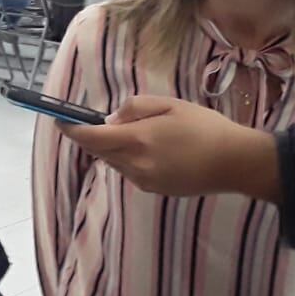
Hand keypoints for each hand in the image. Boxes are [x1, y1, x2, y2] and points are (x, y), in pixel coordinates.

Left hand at [57, 96, 280, 200]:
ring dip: (113, 149)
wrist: (235, 162)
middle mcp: (135, 165)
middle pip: (99, 152)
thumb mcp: (169, 105)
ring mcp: (143, 181)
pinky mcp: (153, 190)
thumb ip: (134, 109)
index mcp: (138, 141)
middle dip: (93, 137)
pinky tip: (152, 150)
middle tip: (99, 122)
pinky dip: (129, 159)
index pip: (91, 138)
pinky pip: (129, 172)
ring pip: (114, 162)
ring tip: (138, 133)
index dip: (71, 129)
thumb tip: (111, 120)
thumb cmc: (205, 127)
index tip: (59, 120)